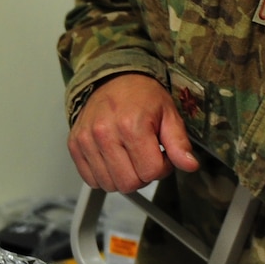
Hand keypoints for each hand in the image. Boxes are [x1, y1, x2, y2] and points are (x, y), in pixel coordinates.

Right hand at [67, 73, 198, 191]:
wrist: (112, 78)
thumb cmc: (141, 95)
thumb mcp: (168, 113)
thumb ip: (179, 143)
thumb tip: (189, 165)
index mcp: (131, 125)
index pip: (151, 172)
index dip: (162, 167)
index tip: (161, 154)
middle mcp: (105, 133)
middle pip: (129, 183)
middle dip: (142, 176)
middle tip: (145, 157)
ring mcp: (87, 140)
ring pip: (109, 185)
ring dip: (123, 177)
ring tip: (129, 157)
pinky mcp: (75, 145)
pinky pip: (90, 179)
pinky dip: (104, 176)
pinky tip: (113, 160)